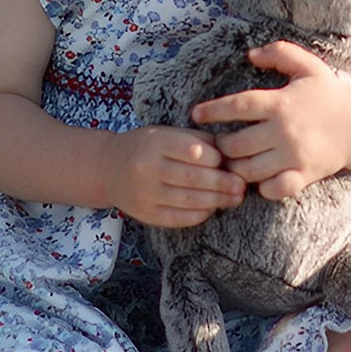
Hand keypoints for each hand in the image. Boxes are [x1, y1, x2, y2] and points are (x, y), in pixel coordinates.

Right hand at [104, 125, 244, 227]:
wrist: (108, 167)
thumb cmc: (148, 147)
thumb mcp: (168, 133)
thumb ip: (199, 140)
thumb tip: (234, 153)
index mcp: (156, 142)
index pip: (194, 152)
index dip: (216, 159)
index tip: (230, 162)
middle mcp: (147, 168)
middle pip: (193, 178)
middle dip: (223, 183)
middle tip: (242, 186)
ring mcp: (144, 193)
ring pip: (188, 200)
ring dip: (216, 201)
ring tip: (235, 199)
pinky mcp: (145, 214)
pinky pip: (178, 218)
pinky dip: (199, 215)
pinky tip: (212, 209)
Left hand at [192, 41, 350, 201]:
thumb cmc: (330, 94)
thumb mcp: (308, 66)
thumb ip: (280, 53)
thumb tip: (250, 54)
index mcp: (280, 102)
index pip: (236, 106)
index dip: (212, 110)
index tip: (196, 115)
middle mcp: (284, 130)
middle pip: (235, 144)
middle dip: (220, 146)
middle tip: (216, 145)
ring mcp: (294, 155)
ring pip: (248, 170)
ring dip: (236, 168)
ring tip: (234, 162)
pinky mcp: (304, 175)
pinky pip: (273, 189)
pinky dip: (261, 187)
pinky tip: (259, 179)